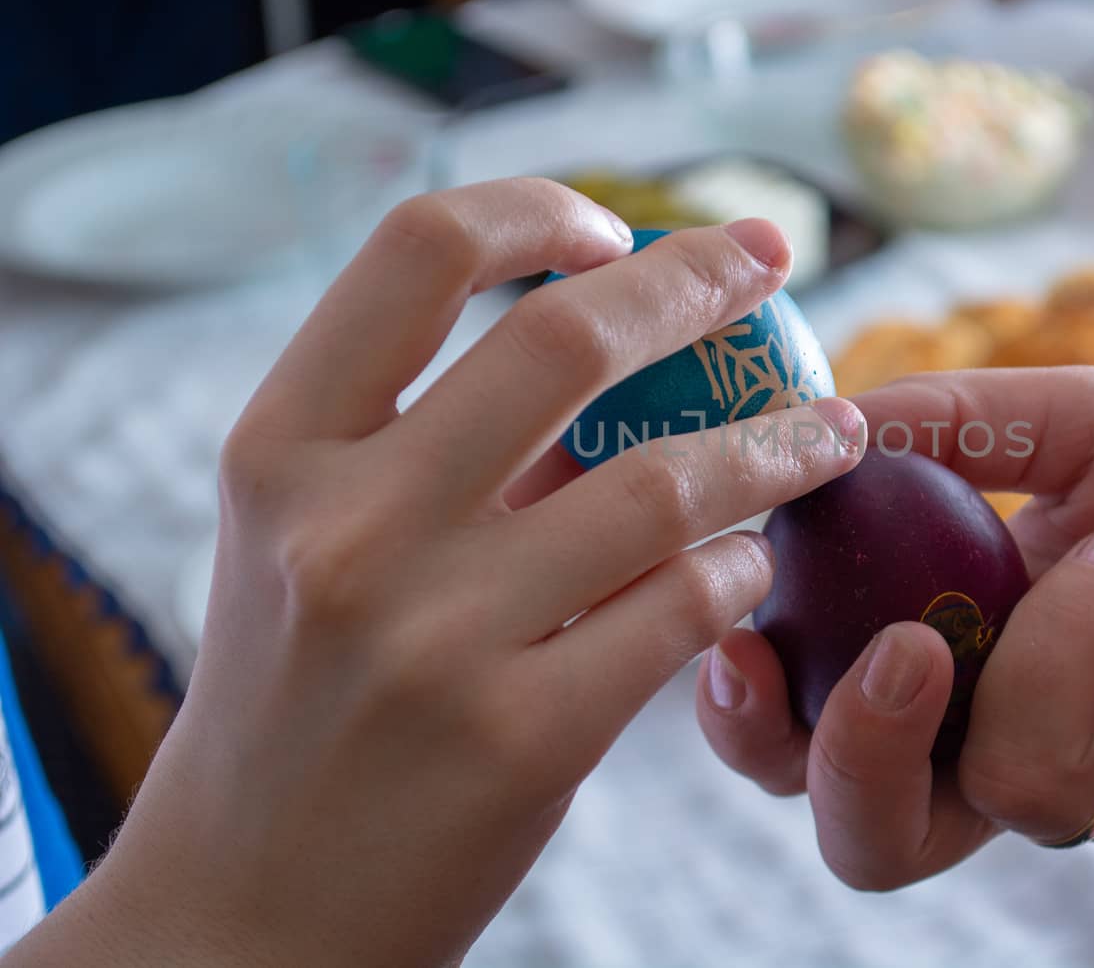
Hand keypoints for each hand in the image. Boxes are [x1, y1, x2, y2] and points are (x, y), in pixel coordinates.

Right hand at [15, 181, 862, 966]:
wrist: (250, 910)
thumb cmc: (299, 703)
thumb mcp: (315, 548)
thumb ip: (443, 447)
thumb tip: (620, 336)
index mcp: (279, 451)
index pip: (416, 248)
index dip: (537, 207)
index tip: (616, 224)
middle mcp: (343, 527)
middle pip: (564, 334)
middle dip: (697, 277)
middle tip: (773, 259)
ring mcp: (431, 637)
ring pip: (659, 482)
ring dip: (773, 445)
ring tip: (830, 433)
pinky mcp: (519, 740)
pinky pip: (682, 611)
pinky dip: (741, 573)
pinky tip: (754, 570)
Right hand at [698, 367, 1093, 888]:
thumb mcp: (1085, 417)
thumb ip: (956, 423)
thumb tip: (829, 422)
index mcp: (956, 657)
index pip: (814, 729)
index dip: (753, 715)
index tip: (742, 629)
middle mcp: (1014, 738)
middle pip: (875, 837)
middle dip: (857, 752)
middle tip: (911, 646)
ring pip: (1017, 793)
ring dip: (1057, 644)